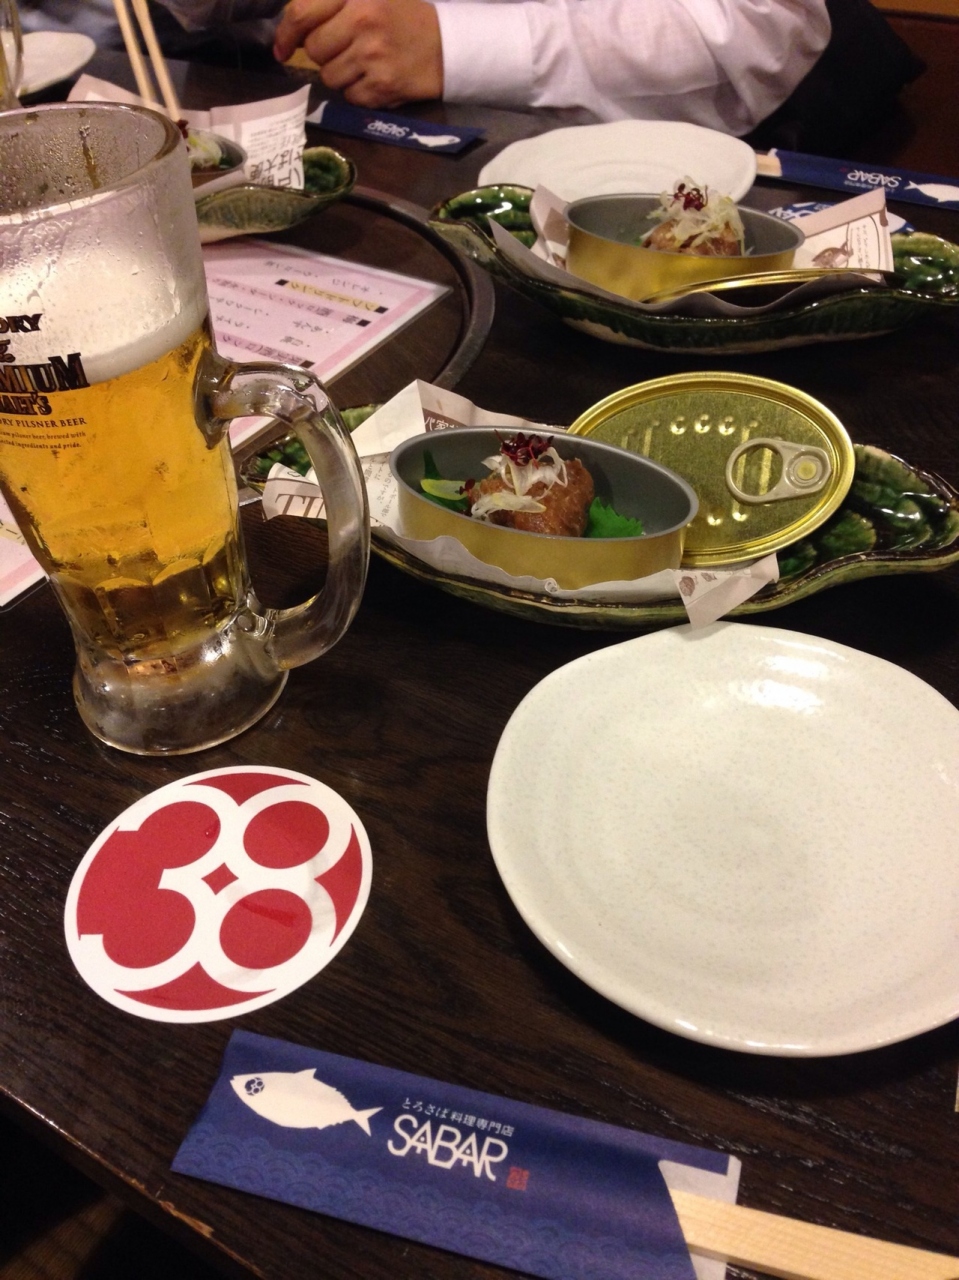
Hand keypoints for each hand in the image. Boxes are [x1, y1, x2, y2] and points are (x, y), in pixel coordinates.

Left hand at [274, 0, 442, 108]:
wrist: (446, 45)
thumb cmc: (401, 17)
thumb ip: (329, 7)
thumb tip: (287, 37)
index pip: (302, 13)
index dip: (286, 33)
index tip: (281, 48)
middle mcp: (362, 21)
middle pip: (314, 50)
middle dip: (324, 53)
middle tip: (345, 49)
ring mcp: (372, 56)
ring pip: (329, 77)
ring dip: (341, 75)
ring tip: (364, 64)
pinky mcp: (382, 86)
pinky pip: (350, 97)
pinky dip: (359, 92)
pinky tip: (376, 79)